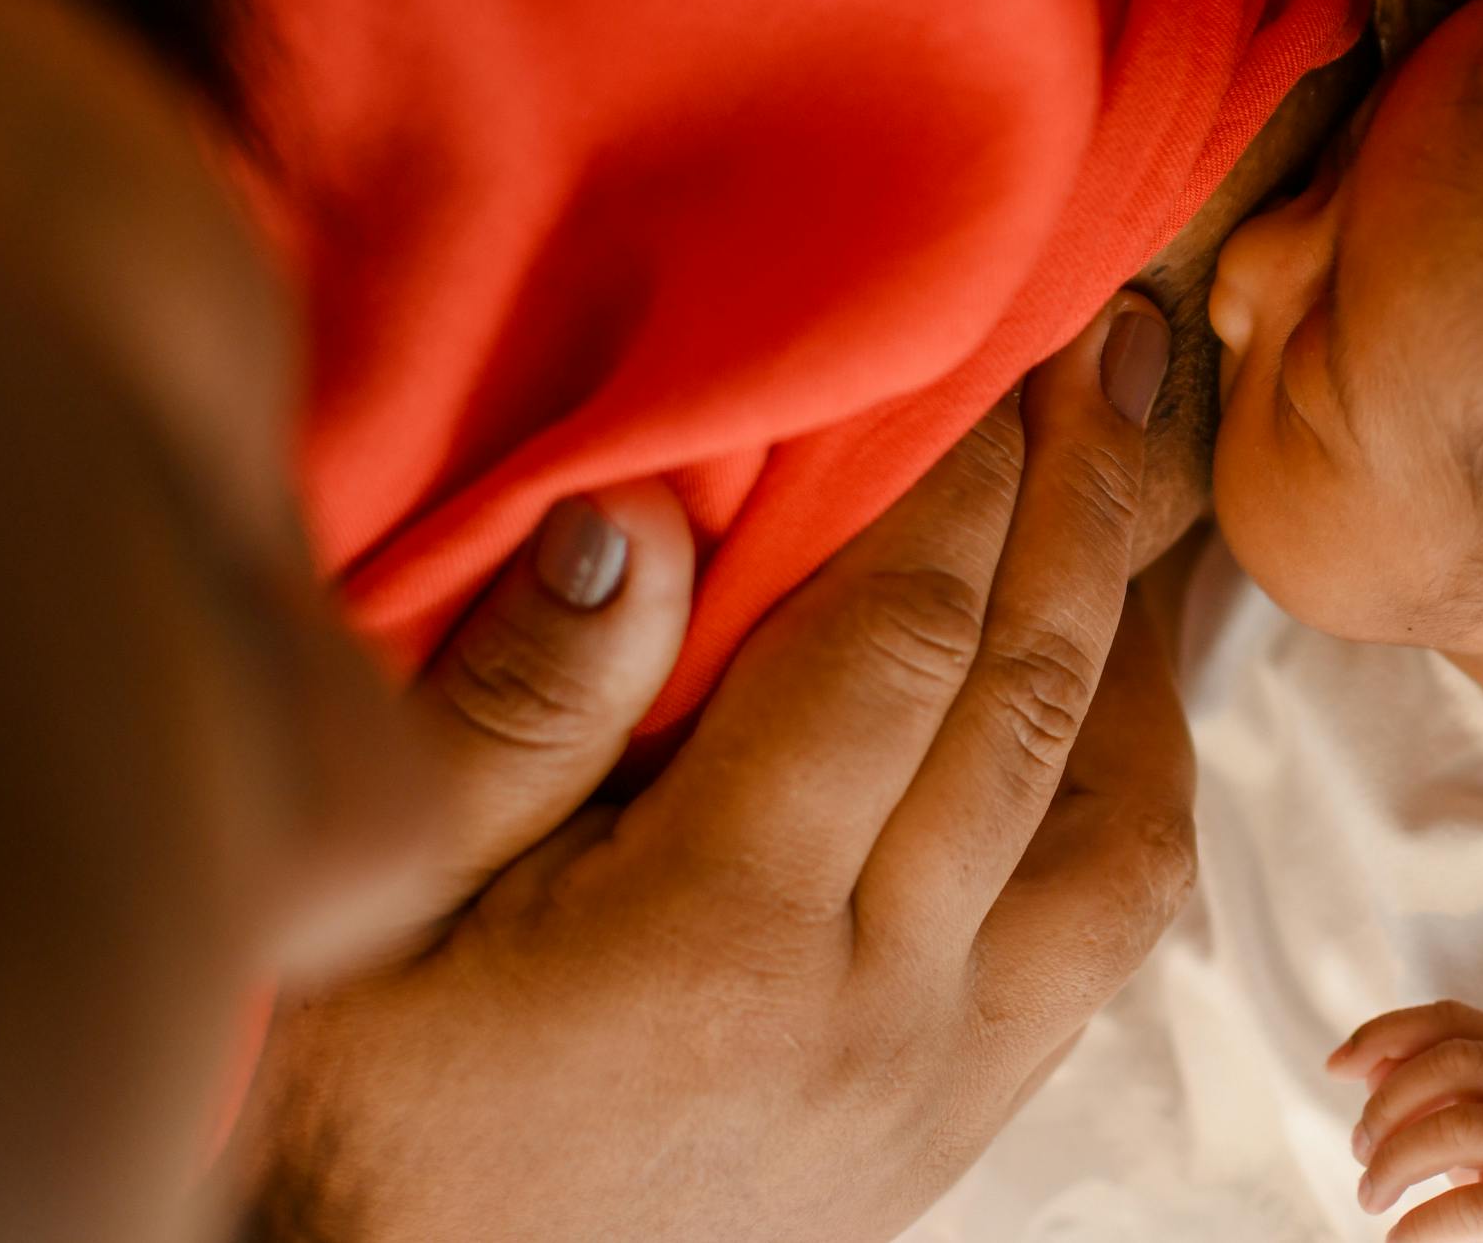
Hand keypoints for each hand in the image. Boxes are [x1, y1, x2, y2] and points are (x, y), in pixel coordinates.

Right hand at [245, 295, 1192, 1242]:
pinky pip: (1102, 936)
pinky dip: (1121, 793)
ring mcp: (937, 1080)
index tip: (1005, 356)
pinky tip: (1088, 716)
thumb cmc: (348, 1117)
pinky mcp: (953, 1126)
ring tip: (1123, 517)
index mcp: (721, 931)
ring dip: (1134, 654)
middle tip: (1118, 365)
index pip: (898, 645)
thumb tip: (646, 515)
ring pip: (1118, 834)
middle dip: (1082, 510)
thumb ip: (513, 712)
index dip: (963, 482)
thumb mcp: (371, 907)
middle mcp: (875, 1007)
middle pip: (1031, 705)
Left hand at [1331, 1001, 1482, 1242]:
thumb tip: (1362, 1063)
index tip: (1336, 1066)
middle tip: (1361, 1151)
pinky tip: (1400, 1236)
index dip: (1384, 1032)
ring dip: (1393, 1161)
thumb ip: (1439, 1087)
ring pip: (1457, 1125)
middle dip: (1386, 1105)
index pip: (1451, 1020)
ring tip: (1373, 1194)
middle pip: (1450, 1063)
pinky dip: (1421, 1223)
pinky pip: (1473, 1204)